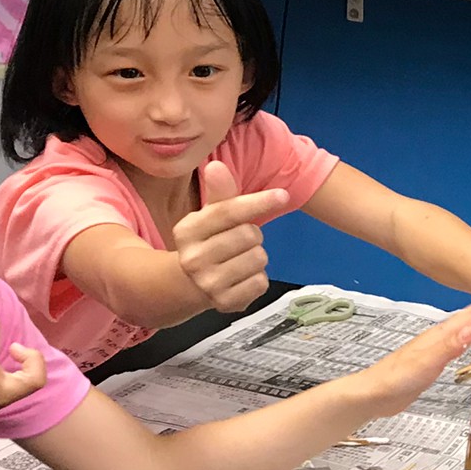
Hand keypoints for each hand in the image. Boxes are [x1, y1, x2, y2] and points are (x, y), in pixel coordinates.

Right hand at [173, 162, 282, 311]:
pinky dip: (258, 278)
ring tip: (240, 259)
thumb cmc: (211, 241)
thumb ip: (220, 192)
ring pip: (258, 258)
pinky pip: (261, 282)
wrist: (194, 283)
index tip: (283, 195)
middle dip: (253, 234)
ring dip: (257, 256)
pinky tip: (242, 278)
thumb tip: (216, 167)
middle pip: (249, 235)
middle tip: (241, 240)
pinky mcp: (225, 303)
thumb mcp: (211, 214)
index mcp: (187, 230)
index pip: (228, 212)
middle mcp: (192, 258)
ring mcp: (207, 283)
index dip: (258, 202)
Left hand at [351, 296, 470, 418]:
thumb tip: (470, 329)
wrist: (373, 394)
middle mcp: (439, 336)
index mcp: (441, 334)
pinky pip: (459, 341)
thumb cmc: (395, 380)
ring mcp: (435, 347)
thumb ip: (448, 347)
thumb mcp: (426, 364)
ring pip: (466, 326)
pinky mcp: (432, 360)